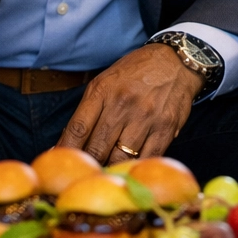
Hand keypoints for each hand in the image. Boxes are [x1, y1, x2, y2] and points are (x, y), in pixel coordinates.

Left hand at [58, 44, 203, 163]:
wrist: (176, 61)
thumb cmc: (135, 73)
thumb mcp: (106, 81)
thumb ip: (88, 111)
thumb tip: (67, 144)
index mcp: (103, 90)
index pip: (77, 129)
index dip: (66, 151)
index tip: (61, 166)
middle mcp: (123, 104)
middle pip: (97, 148)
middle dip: (89, 165)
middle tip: (83, 176)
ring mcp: (146, 117)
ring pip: (121, 158)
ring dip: (111, 169)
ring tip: (106, 176)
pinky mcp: (166, 128)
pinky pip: (146, 158)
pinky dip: (135, 168)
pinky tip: (130, 170)